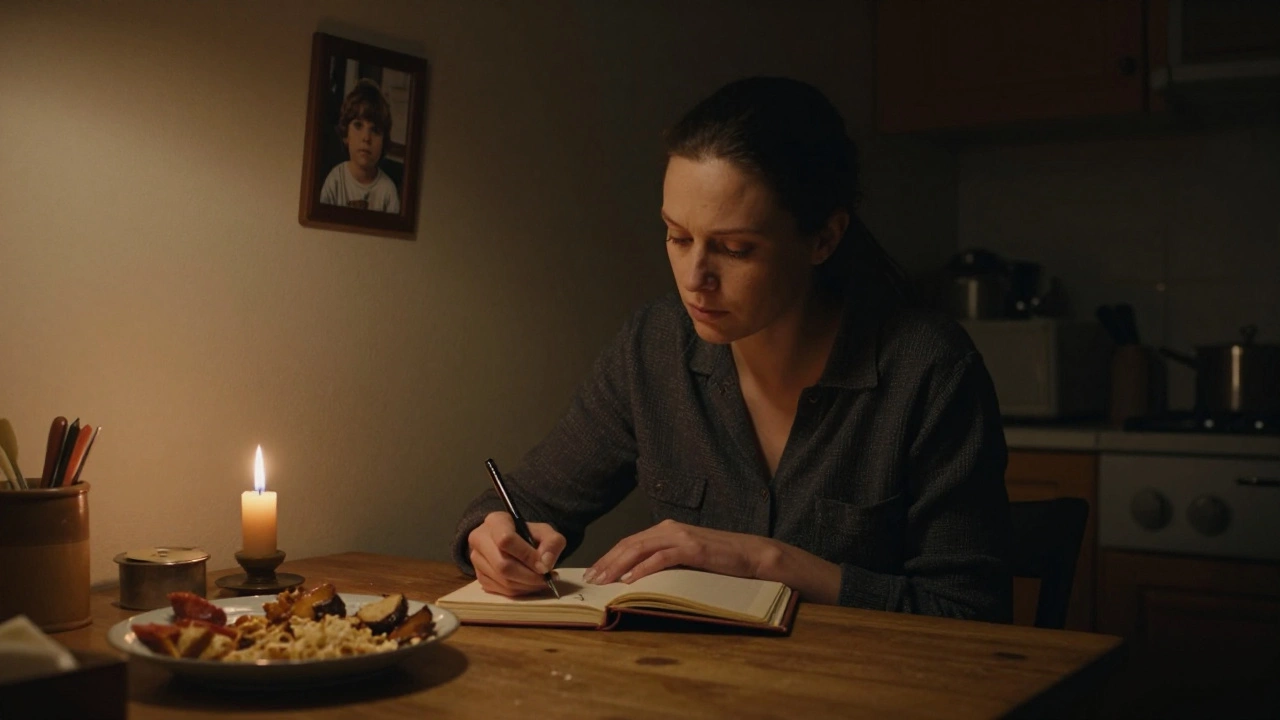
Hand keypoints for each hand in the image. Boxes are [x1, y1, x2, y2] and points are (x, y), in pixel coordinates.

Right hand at [468, 511, 565, 596]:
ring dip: (526, 586)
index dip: (527, 556)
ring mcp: (476, 559)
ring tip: (541, 581)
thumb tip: (545, 565)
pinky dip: (519, 591)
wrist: (512, 541)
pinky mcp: (479, 576)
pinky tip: (529, 585)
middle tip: (546, 579)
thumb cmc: (528, 534)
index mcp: (495, 521)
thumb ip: (552, 543)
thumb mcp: (545, 532)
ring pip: (502, 580)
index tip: (544, 566)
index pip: (506, 540)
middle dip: (528, 576)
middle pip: (503, 565)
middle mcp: (479, 539)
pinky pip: (500, 590)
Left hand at [584, 519, 780, 585]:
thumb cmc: (719, 560)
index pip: (630, 542)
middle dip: (607, 562)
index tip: (593, 572)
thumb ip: (665, 560)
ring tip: (604, 580)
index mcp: (666, 529)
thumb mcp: (687, 557)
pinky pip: (662, 558)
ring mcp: (681, 537)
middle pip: (629, 544)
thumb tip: (638, 576)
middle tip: (591, 579)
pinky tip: (631, 579)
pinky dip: (644, 568)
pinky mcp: (693, 548)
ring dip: (619, 566)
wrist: (752, 554)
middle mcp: (669, 528)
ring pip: (640, 549)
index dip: (609, 557)